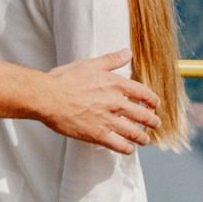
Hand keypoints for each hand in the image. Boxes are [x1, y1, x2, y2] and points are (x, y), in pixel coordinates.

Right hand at [42, 50, 158, 153]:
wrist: (48, 97)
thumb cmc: (64, 80)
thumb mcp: (89, 64)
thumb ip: (111, 60)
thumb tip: (127, 53)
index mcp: (115, 84)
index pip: (143, 93)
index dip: (152, 100)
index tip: (154, 104)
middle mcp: (116, 103)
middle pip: (143, 115)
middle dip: (152, 121)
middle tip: (154, 124)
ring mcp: (109, 121)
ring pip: (135, 132)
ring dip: (143, 137)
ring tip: (145, 139)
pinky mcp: (99, 135)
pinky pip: (120, 146)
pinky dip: (128, 148)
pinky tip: (129, 148)